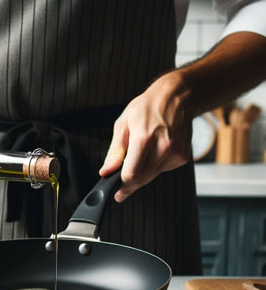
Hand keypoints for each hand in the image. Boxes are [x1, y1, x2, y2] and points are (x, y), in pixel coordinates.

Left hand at [99, 72, 192, 201]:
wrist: (176, 97)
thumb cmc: (147, 108)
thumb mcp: (123, 125)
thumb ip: (115, 151)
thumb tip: (106, 171)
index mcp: (144, 138)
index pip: (131, 174)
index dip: (122, 185)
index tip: (116, 192)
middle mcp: (162, 147)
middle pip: (142, 179)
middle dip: (130, 183)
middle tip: (121, 186)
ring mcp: (175, 152)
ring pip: (152, 176)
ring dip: (142, 173)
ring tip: (142, 154)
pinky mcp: (182, 156)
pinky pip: (163, 170)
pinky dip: (155, 166)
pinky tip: (155, 151)